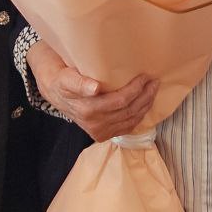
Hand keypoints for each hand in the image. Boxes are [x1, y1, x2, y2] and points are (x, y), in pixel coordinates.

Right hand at [27, 40, 156, 141]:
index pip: (121, 100)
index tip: (145, 76)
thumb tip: (95, 88)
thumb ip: (79, 83)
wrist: (57, 94)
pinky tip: (145, 104)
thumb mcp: (68, 78)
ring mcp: (100, 132)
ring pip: (131, 120)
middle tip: (154, 81)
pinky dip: (139, 116)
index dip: (136, 89)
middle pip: (129, 110)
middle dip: (145, 95)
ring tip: (153, 90)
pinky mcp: (103, 135)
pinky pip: (127, 127)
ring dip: (146, 105)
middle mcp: (95, 124)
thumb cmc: (64, 81)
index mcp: (88, 110)